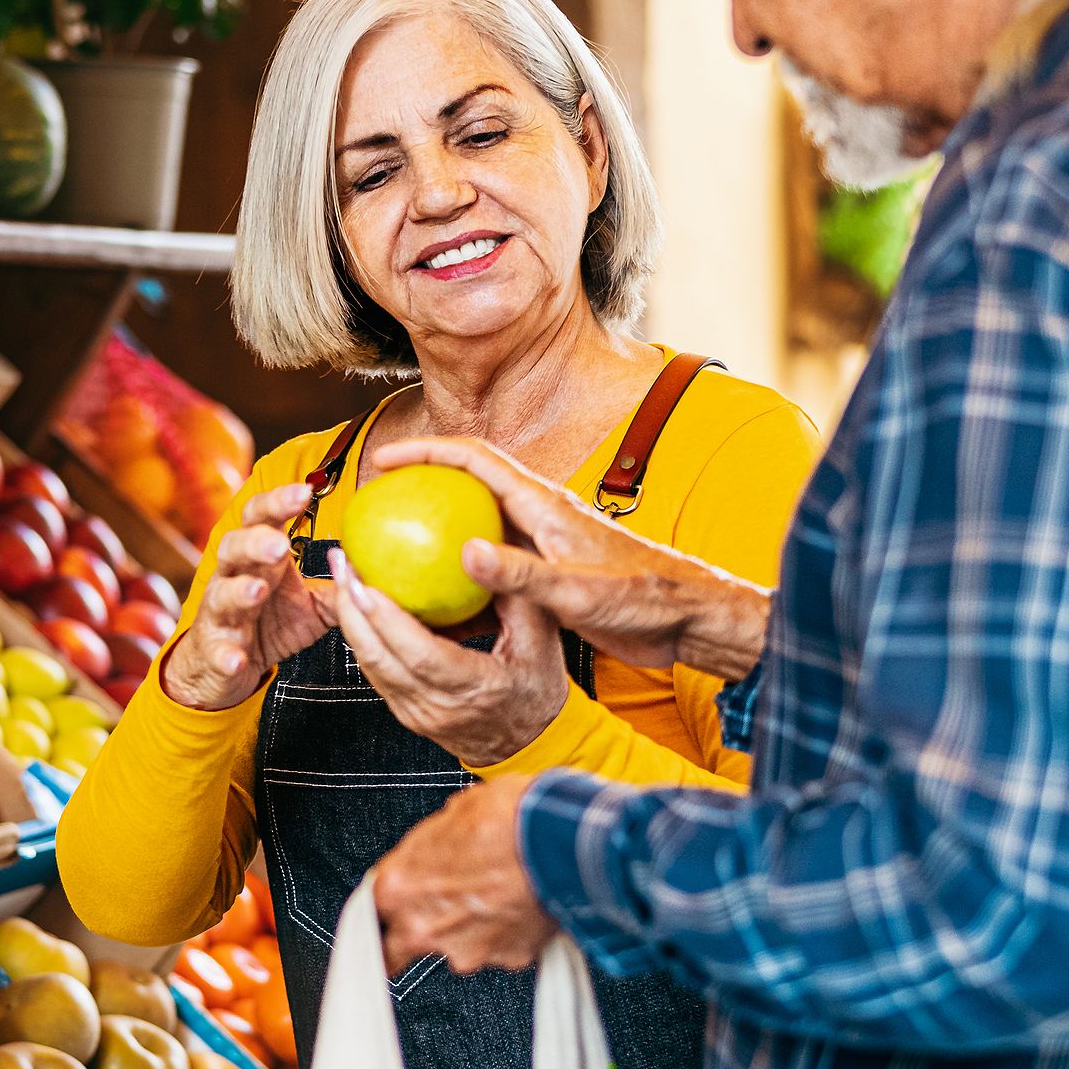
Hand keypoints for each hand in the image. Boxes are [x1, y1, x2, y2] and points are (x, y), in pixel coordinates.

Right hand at [157, 482, 334, 710]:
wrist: (227, 666)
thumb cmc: (271, 625)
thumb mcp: (313, 606)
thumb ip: (339, 588)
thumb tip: (375, 573)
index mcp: (260, 558)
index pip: (262, 519)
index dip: (279, 503)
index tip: (305, 491)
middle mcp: (234, 577)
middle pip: (234, 546)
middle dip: (255, 542)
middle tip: (279, 544)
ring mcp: (220, 613)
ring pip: (221, 593)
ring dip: (239, 591)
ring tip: (258, 591)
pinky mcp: (215, 650)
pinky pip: (217, 650)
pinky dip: (226, 654)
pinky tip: (236, 659)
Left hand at [329, 550, 567, 765]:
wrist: (530, 744)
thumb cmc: (537, 694)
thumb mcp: (541, 641)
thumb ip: (516, 595)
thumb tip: (488, 550)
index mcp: (475, 689)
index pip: (421, 655)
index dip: (388, 620)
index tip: (367, 584)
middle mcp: (439, 706)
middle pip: (380, 659)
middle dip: (352, 608)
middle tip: (343, 565)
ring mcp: (417, 712)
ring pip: (370, 666)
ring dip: (351, 619)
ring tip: (344, 576)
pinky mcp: (405, 711)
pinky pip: (375, 672)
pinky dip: (363, 637)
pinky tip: (358, 607)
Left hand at [373, 777, 555, 975]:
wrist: (560, 838)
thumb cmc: (507, 817)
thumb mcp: (453, 814)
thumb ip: (431, 846)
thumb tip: (437, 849)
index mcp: (398, 888)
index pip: (371, 917)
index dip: (387, 912)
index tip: (391, 914)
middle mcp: (424, 927)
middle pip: (406, 944)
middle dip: (422, 930)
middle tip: (447, 908)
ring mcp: (466, 950)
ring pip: (461, 946)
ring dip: (474, 927)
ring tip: (501, 890)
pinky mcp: (507, 959)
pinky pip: (503, 948)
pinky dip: (511, 931)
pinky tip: (525, 901)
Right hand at [375, 437, 772, 679]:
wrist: (687, 617)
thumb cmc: (642, 599)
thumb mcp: (577, 592)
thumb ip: (521, 574)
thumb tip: (464, 554)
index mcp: (546, 505)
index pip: (476, 459)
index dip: (426, 452)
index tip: (384, 461)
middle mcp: (542, 514)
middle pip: (471, 480)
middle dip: (423, 478)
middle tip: (381, 498)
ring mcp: (546, 539)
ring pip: (481, 517)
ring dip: (441, 518)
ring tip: (399, 539)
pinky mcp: (552, 566)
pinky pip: (496, 554)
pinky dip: (464, 559)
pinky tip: (442, 591)